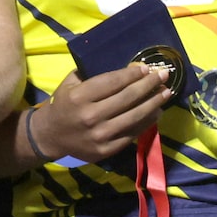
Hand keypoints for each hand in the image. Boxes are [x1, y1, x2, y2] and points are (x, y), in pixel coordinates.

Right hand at [26, 64, 173, 165]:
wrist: (51, 136)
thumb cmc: (62, 105)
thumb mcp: (69, 84)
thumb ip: (91, 74)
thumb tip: (126, 68)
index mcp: (78, 97)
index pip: (112, 82)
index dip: (132, 74)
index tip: (146, 68)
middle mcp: (90, 116)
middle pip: (127, 98)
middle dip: (149, 85)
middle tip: (164, 76)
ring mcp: (100, 135)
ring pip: (135, 116)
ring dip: (153, 103)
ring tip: (166, 93)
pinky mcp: (108, 149)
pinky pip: (133, 133)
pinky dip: (147, 122)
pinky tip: (156, 112)